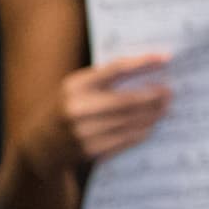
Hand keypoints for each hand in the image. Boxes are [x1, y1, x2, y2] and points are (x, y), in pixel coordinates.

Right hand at [51, 53, 173, 172]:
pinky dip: (142, 131)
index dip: (143, 63)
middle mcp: (78, 108)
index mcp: (75, 86)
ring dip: (152, 115)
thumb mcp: (75, 88)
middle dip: (154, 96)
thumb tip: (145, 70)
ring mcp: (84, 131)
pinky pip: (125, 139)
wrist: (38, 145)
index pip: (116, 69)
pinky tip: (150, 125)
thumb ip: (103, 80)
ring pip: (130, 121)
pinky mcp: (90, 150)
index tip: (165, 58)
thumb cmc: (64, 109)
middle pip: (128, 100)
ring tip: (164, 108)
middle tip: (169, 92)